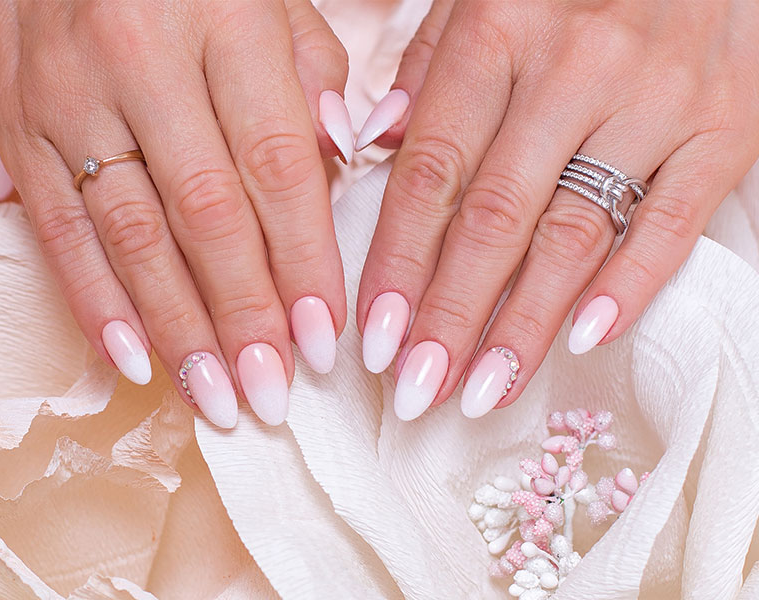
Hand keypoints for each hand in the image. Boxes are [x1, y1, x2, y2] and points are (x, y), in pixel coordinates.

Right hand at [0, 0, 353, 426]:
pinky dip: (96, 302)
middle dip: (244, 315)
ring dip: (178, 329)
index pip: (276, 167)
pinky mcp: (19, 124)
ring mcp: (71, 96)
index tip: (322, 336)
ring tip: (215, 397)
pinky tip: (132, 359)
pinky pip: (59, 227)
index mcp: (226, 22)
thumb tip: (341, 167)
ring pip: (133, 235)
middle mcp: (144, 60)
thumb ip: (312, 78)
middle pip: (206, 215)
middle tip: (272, 391)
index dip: (302, 261)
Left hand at [356, 0, 758, 419]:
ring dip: (524, 325)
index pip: (433, 171)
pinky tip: (584, 341)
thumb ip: (427, 68)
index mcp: (498, 30)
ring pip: (576, 234)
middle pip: (496, 218)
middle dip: (452, 316)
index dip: (398, 263)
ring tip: (484, 390)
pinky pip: (673, 223)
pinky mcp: (725, 125)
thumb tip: (374, 144)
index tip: (374, 336)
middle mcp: (575, 66)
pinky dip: (629, 288)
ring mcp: (656, 98)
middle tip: (418, 388)